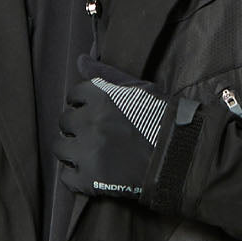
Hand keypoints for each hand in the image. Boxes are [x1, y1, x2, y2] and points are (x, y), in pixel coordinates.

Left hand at [54, 53, 172, 199]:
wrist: (181, 156)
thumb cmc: (163, 119)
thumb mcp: (138, 89)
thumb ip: (106, 74)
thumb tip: (81, 60)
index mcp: (100, 97)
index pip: (74, 95)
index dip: (84, 105)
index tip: (95, 113)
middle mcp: (89, 122)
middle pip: (65, 122)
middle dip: (77, 127)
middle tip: (94, 135)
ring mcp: (87, 152)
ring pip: (60, 148)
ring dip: (72, 150)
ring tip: (90, 154)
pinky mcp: (90, 179)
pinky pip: (67, 177)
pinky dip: (76, 176)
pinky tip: (92, 174)